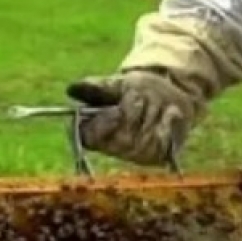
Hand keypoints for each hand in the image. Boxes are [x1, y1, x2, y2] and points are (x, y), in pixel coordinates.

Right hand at [64, 69, 202, 166]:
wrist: (166, 94)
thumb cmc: (135, 90)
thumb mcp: (116, 84)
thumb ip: (96, 88)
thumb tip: (72, 89)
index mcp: (95, 132)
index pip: (89, 137)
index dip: (103, 125)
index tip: (115, 110)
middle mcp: (113, 147)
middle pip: (122, 136)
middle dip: (134, 111)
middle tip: (140, 97)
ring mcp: (135, 154)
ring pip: (143, 137)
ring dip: (152, 112)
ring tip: (154, 102)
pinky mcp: (156, 156)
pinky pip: (161, 140)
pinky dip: (167, 121)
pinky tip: (169, 111)